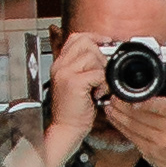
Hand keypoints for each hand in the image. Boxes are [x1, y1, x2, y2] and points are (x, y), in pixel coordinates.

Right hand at [34, 30, 106, 163]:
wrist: (66, 129)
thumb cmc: (73, 110)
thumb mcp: (76, 83)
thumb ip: (84, 68)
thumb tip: (102, 54)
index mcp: (60, 64)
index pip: (76, 38)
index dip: (93, 37)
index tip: (105, 42)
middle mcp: (60, 66)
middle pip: (86, 44)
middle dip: (100, 57)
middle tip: (100, 76)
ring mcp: (65, 73)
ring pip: (93, 56)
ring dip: (102, 72)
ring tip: (98, 88)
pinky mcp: (74, 82)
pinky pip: (98, 73)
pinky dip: (103, 84)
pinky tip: (98, 94)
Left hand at [104, 72, 165, 166]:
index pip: (156, 104)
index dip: (139, 100)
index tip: (128, 93)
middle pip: (140, 114)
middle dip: (123, 104)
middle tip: (113, 94)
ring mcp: (159, 141)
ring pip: (132, 125)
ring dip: (118, 114)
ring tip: (110, 103)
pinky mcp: (149, 151)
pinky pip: (130, 136)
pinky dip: (119, 125)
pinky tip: (114, 117)